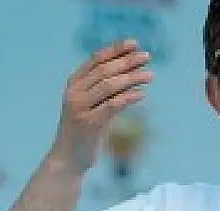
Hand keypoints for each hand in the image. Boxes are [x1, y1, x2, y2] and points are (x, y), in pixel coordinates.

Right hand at [50, 39, 152, 173]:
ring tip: (150, 75)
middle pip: (105, 70)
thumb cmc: (84, 129)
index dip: (116, 49)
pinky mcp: (89, 124)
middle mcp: (75, 92)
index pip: (96, 59)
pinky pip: (112, 106)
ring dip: (132, 78)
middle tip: (147, 57)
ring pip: (109, 86)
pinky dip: (128, 98)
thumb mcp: (91, 104)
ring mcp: (80, 108)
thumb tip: (131, 70)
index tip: (135, 43)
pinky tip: (142, 94)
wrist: (68, 157)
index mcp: (74, 83)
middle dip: (127, 61)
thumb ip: (104, 88)